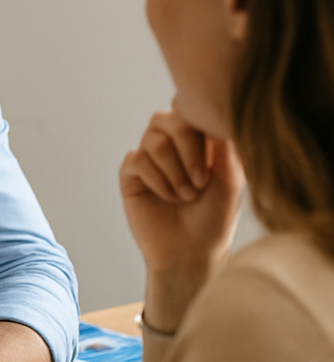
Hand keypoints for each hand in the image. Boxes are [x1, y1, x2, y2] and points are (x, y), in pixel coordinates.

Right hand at [120, 106, 244, 327]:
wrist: (191, 252)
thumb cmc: (215, 218)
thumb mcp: (231, 178)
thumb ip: (224, 144)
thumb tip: (212, 111)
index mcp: (196, 139)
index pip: (189, 110)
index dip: (198, 123)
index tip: (214, 153)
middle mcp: (170, 144)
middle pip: (168, 119)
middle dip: (188, 149)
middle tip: (201, 180)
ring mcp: (148, 158)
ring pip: (153, 141)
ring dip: (174, 170)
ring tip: (186, 195)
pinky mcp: (131, 175)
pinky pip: (137, 160)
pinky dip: (157, 179)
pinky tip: (168, 197)